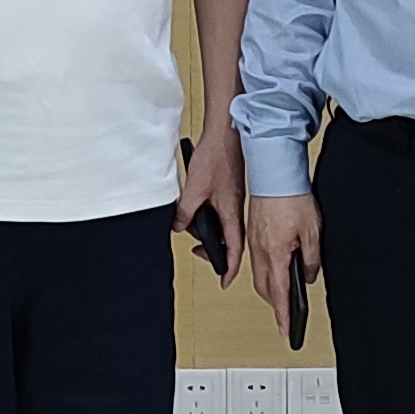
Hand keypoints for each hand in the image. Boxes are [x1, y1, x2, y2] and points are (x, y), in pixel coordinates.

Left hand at [176, 125, 244, 278]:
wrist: (224, 133)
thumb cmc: (216, 156)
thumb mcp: (194, 189)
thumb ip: (186, 212)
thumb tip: (179, 226)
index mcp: (231, 212)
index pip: (234, 249)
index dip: (228, 268)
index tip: (224, 280)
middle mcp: (235, 208)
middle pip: (229, 239)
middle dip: (213, 248)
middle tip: (198, 250)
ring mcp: (232, 198)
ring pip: (223, 223)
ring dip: (208, 228)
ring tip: (190, 222)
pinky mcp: (228, 189)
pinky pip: (220, 210)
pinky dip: (208, 214)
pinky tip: (195, 204)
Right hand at [245, 191, 322, 339]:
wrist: (275, 173)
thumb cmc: (292, 198)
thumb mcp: (312, 233)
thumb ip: (311, 259)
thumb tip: (308, 275)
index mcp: (274, 254)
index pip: (278, 293)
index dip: (283, 314)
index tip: (286, 329)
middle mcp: (259, 251)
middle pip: (263, 288)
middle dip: (274, 304)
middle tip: (286, 314)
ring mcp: (254, 243)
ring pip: (258, 276)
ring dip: (268, 289)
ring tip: (282, 295)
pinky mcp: (253, 233)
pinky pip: (256, 261)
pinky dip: (265, 272)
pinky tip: (275, 269)